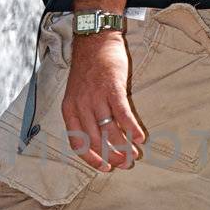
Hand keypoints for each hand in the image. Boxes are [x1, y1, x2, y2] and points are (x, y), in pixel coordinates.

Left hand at [62, 32, 146, 170]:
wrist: (94, 41)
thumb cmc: (88, 69)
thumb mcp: (77, 94)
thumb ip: (85, 116)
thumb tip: (101, 140)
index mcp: (70, 110)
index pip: (78, 143)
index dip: (92, 159)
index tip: (105, 168)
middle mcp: (81, 106)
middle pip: (96, 141)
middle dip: (113, 157)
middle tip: (126, 165)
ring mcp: (96, 97)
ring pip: (110, 131)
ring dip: (124, 146)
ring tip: (136, 155)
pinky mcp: (112, 88)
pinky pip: (122, 114)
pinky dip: (131, 128)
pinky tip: (139, 139)